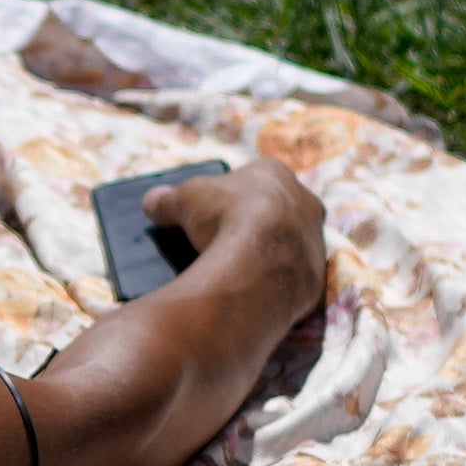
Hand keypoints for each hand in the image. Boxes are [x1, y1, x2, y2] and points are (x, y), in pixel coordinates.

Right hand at [137, 155, 316, 285]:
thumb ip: (168, 199)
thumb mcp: (183, 200)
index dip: (231, 194)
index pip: (254, 178)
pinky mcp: (314, 276)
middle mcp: (305, 201)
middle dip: (255, 224)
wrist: (258, 262)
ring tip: (235, 272)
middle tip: (224, 241)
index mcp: (276, 173)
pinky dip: (271, 284)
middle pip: (277, 211)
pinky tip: (249, 292)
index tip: (212, 211)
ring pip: (288, 245)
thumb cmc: (223, 216)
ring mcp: (314, 240)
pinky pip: (291, 278)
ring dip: (267, 255)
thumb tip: (150, 201)